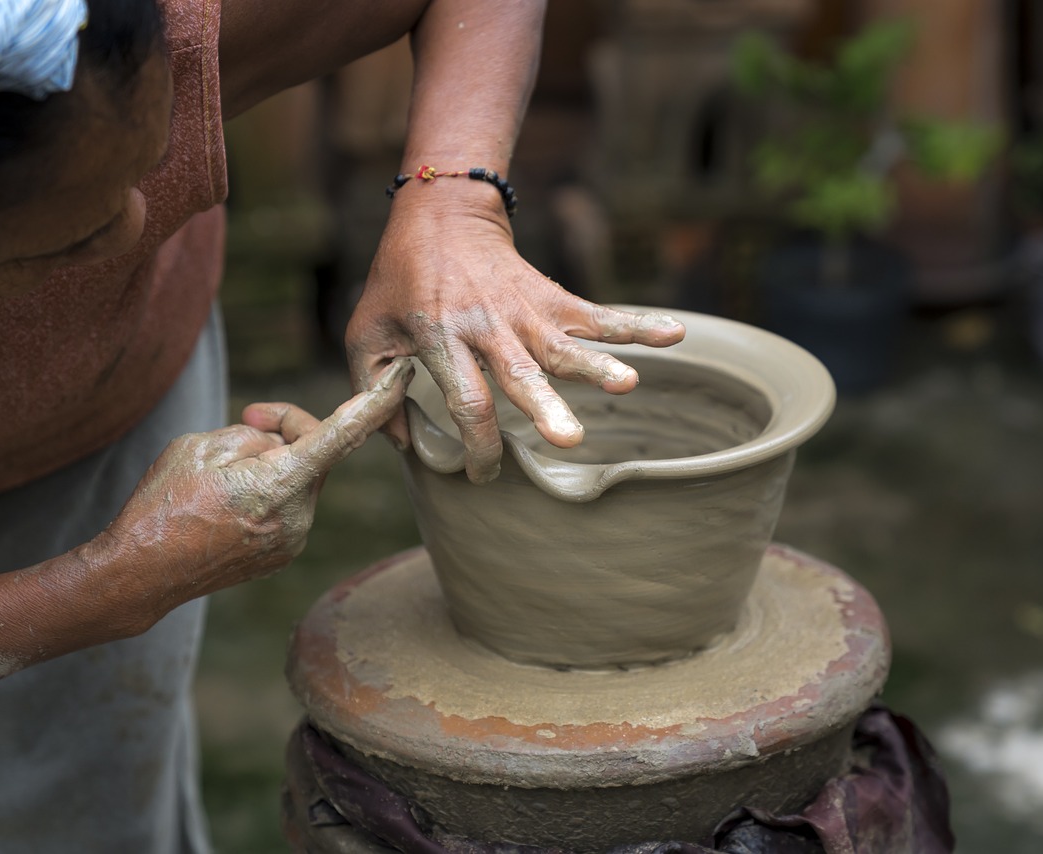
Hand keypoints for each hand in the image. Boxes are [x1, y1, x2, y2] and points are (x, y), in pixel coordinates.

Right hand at [101, 359, 412, 622]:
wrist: (139, 576)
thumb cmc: (162, 504)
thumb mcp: (200, 446)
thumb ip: (254, 436)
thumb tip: (282, 442)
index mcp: (277, 484)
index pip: (342, 434)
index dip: (377, 402)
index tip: (405, 379)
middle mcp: (297, 516)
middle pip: (317, 450)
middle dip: (289, 429)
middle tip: (249, 418)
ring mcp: (294, 540)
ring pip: (304, 478)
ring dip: (278, 463)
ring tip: (226, 476)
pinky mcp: (285, 553)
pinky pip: (293, 504)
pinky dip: (274, 490)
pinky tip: (232, 503)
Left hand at [345, 187, 684, 482]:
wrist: (441, 218)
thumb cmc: (398, 285)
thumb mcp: (366, 334)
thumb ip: (374, 391)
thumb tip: (402, 444)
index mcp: (438, 336)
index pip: (465, 399)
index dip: (477, 443)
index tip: (485, 474)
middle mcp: (486, 325)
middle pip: (521, 372)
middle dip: (546, 407)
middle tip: (569, 441)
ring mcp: (524, 309)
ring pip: (565, 343)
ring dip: (598, 364)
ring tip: (629, 384)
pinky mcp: (551, 296)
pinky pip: (597, 314)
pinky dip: (637, 324)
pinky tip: (676, 335)